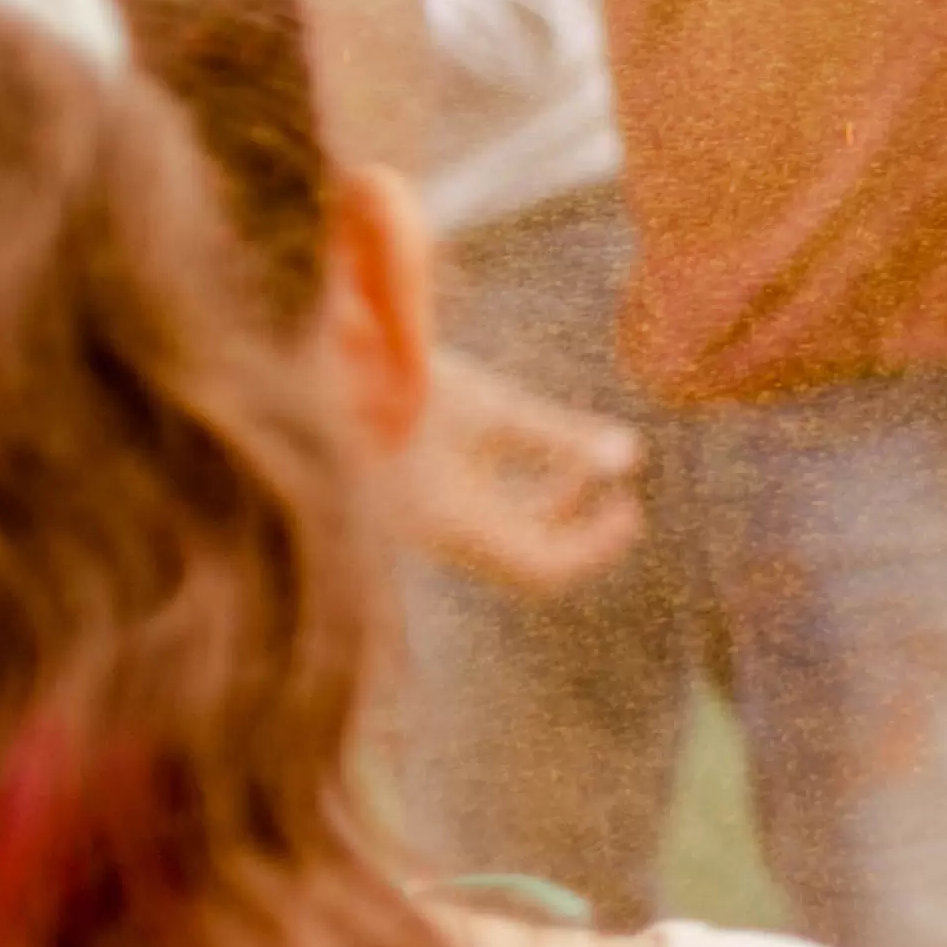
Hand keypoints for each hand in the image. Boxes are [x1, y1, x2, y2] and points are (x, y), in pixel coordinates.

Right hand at [397, 350, 644, 593]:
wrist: (313, 376)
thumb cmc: (405, 384)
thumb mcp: (490, 407)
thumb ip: (560, 436)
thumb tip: (632, 454)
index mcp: (455, 527)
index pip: (545, 570)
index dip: (596, 547)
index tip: (631, 508)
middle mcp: (438, 541)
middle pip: (529, 562)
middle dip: (579, 530)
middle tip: (620, 494)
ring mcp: (424, 529)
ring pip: (505, 542)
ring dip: (549, 510)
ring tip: (584, 466)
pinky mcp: (416, 509)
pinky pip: (481, 524)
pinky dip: (518, 500)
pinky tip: (538, 456)